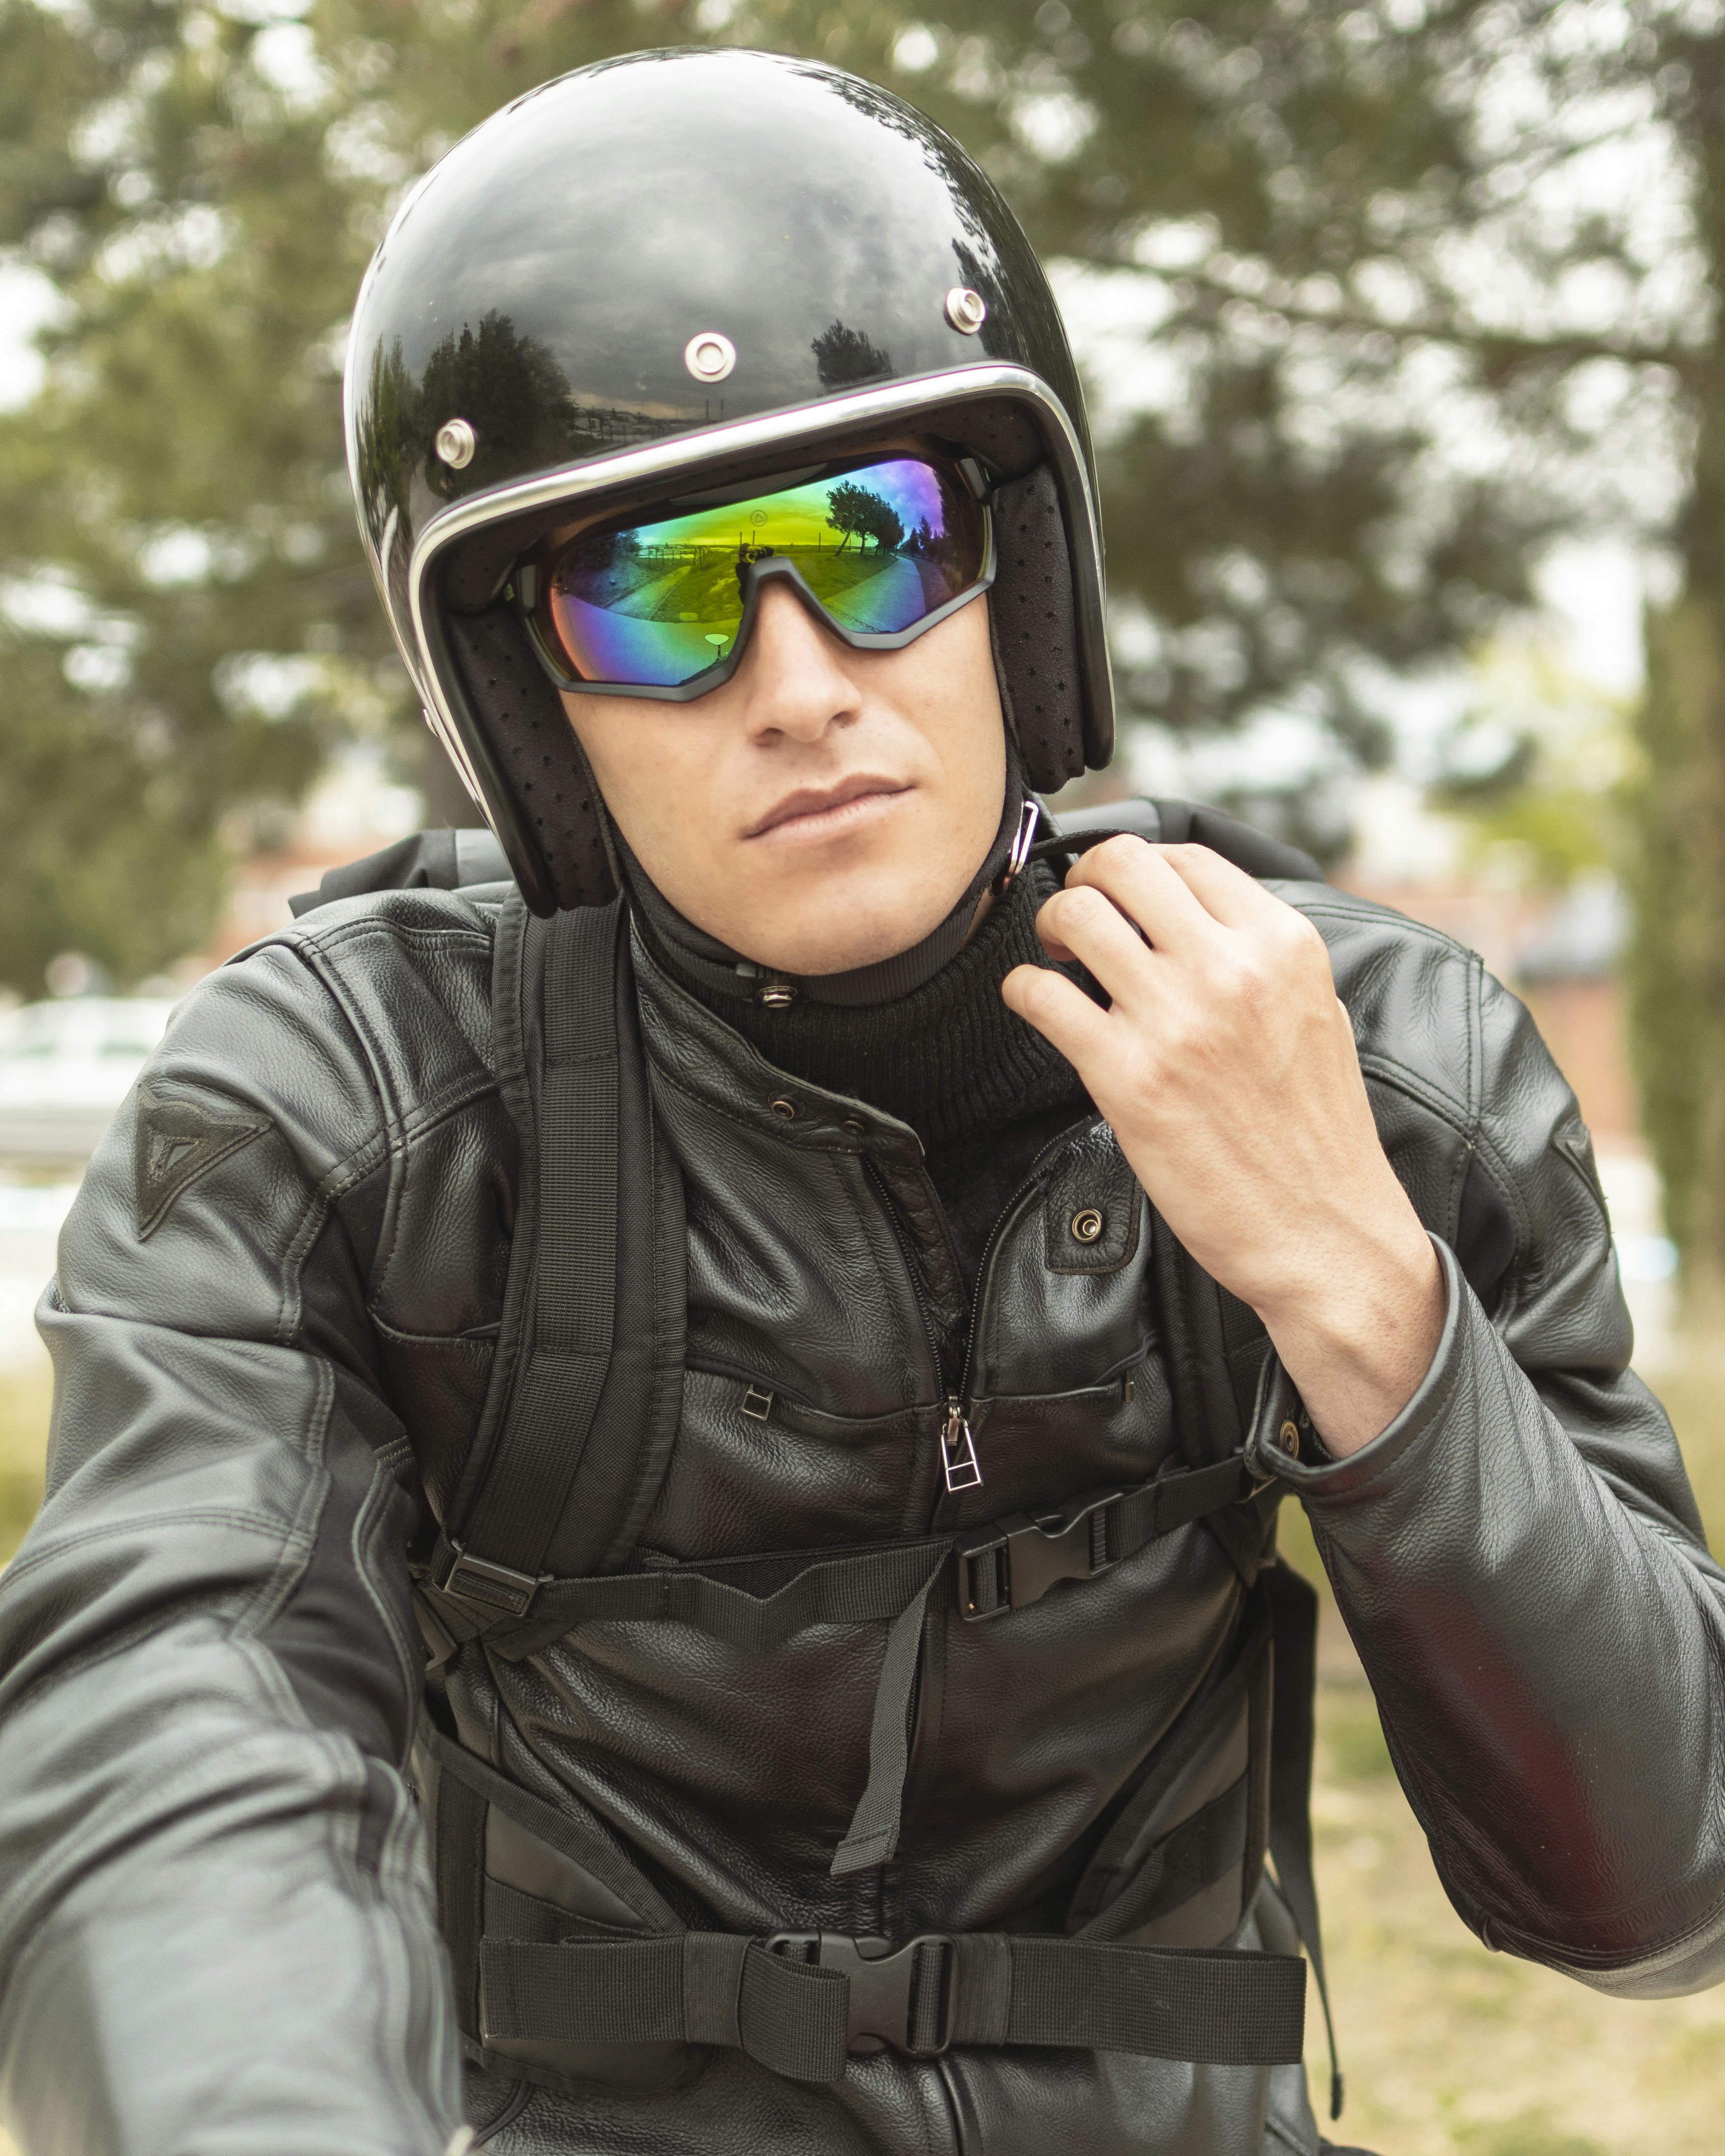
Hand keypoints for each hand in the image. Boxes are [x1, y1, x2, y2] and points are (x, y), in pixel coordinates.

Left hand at [1001, 837, 1443, 1455]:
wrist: (1324, 1231)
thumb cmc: (1317, 1134)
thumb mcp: (1317, 1012)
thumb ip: (1262, 957)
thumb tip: (1196, 916)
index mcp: (1283, 945)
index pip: (1186, 857)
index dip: (1137, 868)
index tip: (1120, 894)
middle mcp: (1230, 969)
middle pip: (1123, 864)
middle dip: (1085, 880)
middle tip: (1078, 918)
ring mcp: (1176, 1021)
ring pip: (1076, 915)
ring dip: (1051, 928)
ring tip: (1058, 961)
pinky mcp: (1127, 1078)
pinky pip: (1041, 996)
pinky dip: (1023, 990)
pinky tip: (1037, 1006)